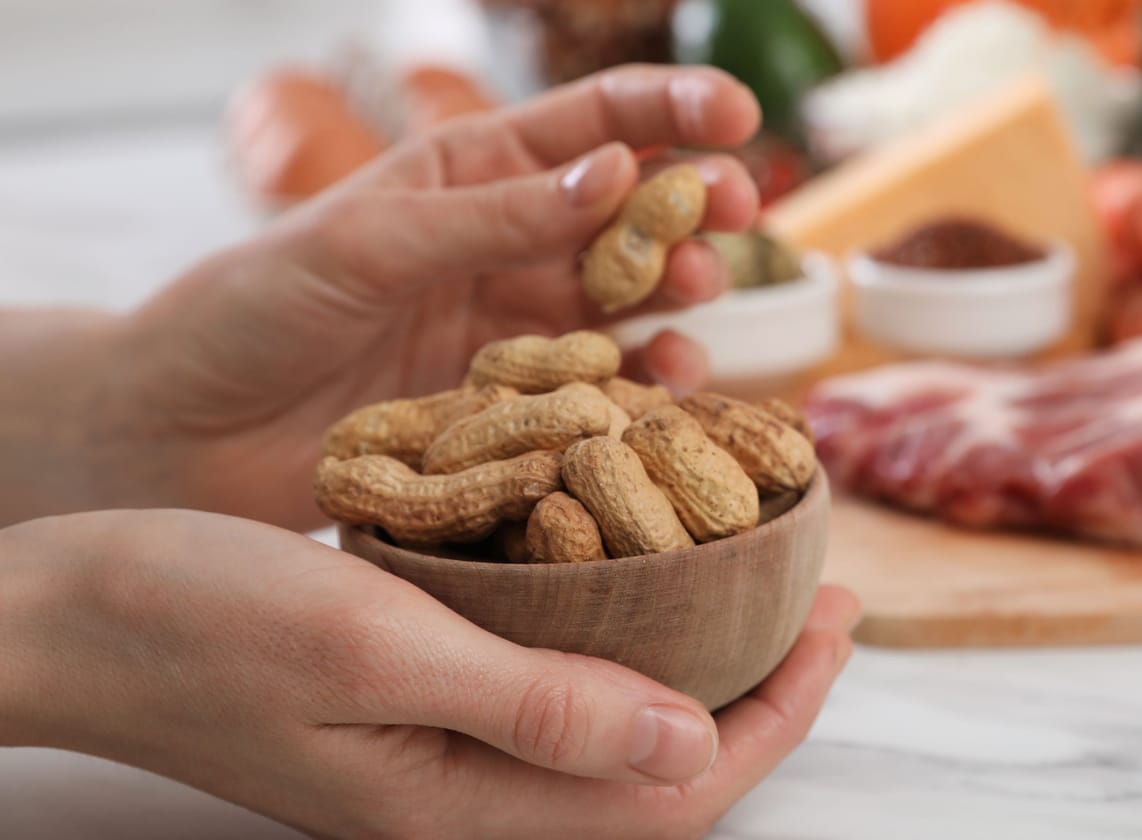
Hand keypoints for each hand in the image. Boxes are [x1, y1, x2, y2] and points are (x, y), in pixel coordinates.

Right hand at [1, 509, 858, 838]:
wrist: (63, 611)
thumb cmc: (196, 622)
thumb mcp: (376, 649)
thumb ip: (535, 706)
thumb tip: (688, 745)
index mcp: (464, 808)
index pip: (674, 793)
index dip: (780, 711)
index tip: (844, 608)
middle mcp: (464, 796)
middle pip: (660, 764)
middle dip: (760, 684)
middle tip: (823, 580)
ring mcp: (438, 753)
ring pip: (613, 719)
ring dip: (696, 651)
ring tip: (755, 565)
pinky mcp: (413, 702)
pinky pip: (550, 677)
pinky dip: (615, 623)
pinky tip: (632, 553)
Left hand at [116, 65, 762, 528]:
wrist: (178, 434)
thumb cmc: (249, 312)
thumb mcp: (366, 245)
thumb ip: (493, 215)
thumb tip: (617, 169)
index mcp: (469, 171)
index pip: (595, 119)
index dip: (675, 106)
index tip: (743, 114)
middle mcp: (505, 241)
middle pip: (634, 209)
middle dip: (697, 203)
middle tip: (738, 216)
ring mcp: (513, 324)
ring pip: (632, 297)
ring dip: (681, 292)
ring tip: (699, 303)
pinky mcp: (513, 406)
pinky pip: (604, 385)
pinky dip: (647, 383)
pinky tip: (670, 385)